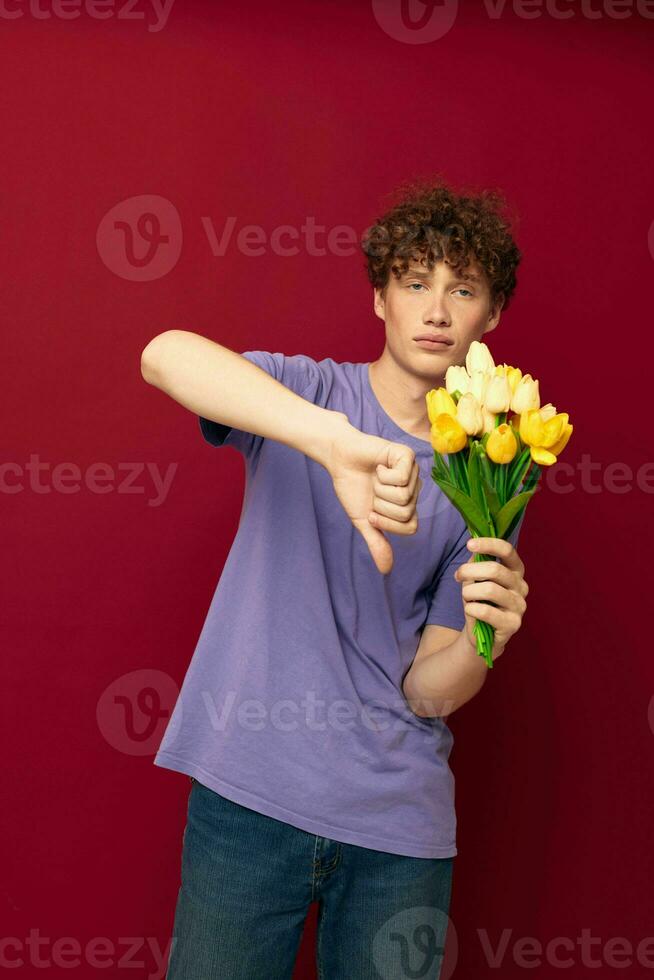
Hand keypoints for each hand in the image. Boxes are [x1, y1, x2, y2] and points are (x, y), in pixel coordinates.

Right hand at [326, 427, 421, 574]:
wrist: (339, 460)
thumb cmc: (352, 488)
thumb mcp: (363, 521)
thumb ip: (376, 542)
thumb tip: (387, 571)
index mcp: (407, 506)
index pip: (410, 527)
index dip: (387, 524)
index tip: (371, 513)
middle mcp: (414, 490)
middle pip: (406, 513)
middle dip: (380, 506)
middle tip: (372, 492)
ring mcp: (413, 472)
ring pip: (403, 496)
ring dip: (380, 490)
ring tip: (375, 478)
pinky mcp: (406, 456)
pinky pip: (401, 477)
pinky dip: (383, 475)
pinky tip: (379, 467)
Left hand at [454, 537, 528, 660]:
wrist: (484, 634)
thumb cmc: (481, 601)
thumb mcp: (477, 579)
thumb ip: (477, 563)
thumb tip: (472, 548)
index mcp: (516, 572)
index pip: (508, 551)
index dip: (489, 545)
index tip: (470, 544)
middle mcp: (522, 587)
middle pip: (495, 570)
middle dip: (470, 570)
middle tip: (457, 575)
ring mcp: (519, 606)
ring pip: (489, 590)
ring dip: (469, 592)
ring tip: (466, 598)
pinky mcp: (512, 624)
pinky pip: (486, 611)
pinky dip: (471, 609)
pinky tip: (470, 611)